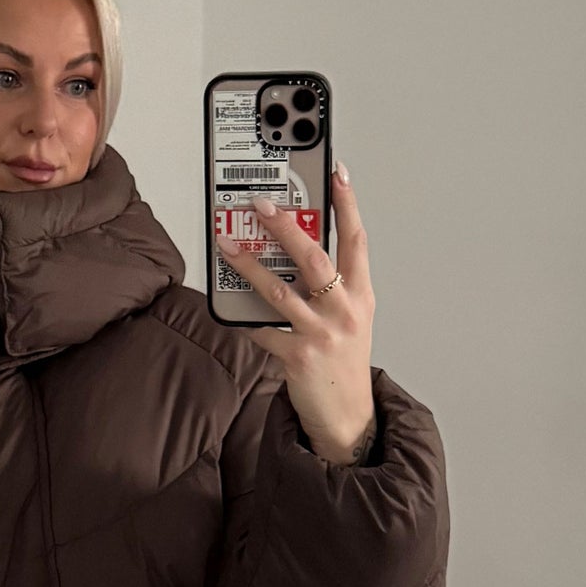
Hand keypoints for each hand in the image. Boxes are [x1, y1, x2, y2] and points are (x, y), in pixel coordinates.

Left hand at [217, 165, 376, 462]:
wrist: (347, 414)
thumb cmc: (344, 360)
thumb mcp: (350, 316)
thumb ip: (330, 283)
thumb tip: (292, 246)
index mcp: (360, 294)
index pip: (356, 239)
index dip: (347, 204)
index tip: (336, 172)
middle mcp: (343, 310)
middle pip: (314, 257)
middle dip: (285, 226)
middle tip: (261, 204)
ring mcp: (320, 334)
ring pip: (279, 290)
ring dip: (249, 265)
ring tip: (228, 244)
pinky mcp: (297, 357)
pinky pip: (262, 329)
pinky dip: (242, 316)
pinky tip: (225, 302)